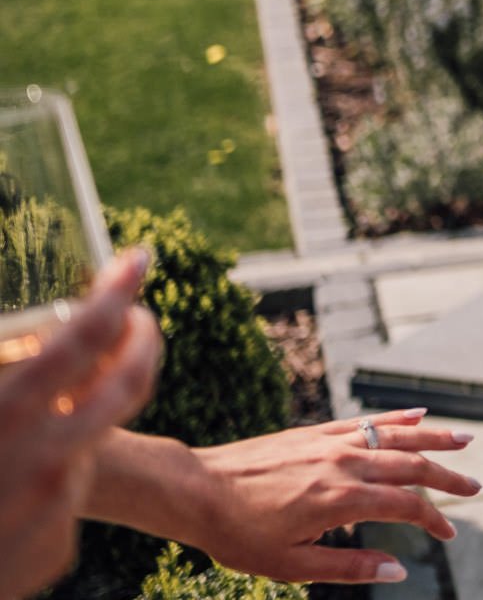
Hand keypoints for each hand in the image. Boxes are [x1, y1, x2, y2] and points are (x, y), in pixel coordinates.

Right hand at [0, 248, 159, 599]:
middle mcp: (45, 462)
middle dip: (140, 340)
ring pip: (84, 444)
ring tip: (15, 426)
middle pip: (128, 383)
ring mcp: (55, 511)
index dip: (117, 289)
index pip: (88, 336)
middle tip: (135, 316)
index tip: (138, 259)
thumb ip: (2, 357)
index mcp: (5, 414)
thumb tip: (22, 341)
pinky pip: (60, 501)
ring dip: (67, 424)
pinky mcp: (53, 552)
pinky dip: (41, 482)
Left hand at [184, 411, 482, 581]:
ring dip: (435, 438)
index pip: (407, 506)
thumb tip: (399, 569)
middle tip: (475, 486)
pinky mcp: (317, 432)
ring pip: (397, 436)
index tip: (448, 533)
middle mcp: (346, 464)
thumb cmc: (239, 534)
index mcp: (342, 500)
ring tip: (465, 440)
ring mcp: (332, 443)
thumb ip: (349, 566)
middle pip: (412, 466)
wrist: (196, 490)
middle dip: (448, 476)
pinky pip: (367, 420)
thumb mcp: (292, 565)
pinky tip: (418, 413)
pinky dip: (397, 417)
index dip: (434, 520)